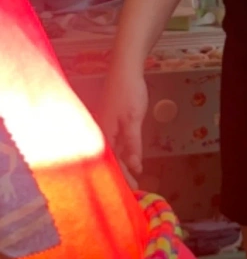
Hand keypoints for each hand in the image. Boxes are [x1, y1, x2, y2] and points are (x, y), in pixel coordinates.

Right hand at [100, 65, 148, 180]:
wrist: (125, 67)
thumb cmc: (129, 92)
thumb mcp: (134, 120)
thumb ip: (133, 144)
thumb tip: (134, 166)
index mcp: (104, 133)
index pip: (112, 162)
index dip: (122, 176)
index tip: (132, 190)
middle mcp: (101, 130)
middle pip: (110, 158)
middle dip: (121, 174)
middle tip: (134, 189)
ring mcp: (105, 125)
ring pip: (113, 150)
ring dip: (123, 163)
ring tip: (133, 178)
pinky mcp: (111, 120)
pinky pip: (115, 141)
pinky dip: (123, 151)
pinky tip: (130, 158)